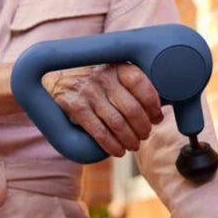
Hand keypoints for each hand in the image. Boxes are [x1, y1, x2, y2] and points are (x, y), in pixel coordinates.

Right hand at [42, 63, 163, 156]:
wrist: (57, 79)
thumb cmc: (95, 81)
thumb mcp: (113, 74)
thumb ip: (132, 85)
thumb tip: (160, 108)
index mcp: (117, 67)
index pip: (142, 85)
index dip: (153, 105)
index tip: (156, 117)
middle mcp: (104, 77)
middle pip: (132, 109)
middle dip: (143, 128)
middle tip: (144, 135)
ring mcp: (89, 92)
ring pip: (117, 123)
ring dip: (129, 139)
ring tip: (133, 145)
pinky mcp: (76, 107)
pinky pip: (99, 132)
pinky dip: (112, 145)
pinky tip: (118, 151)